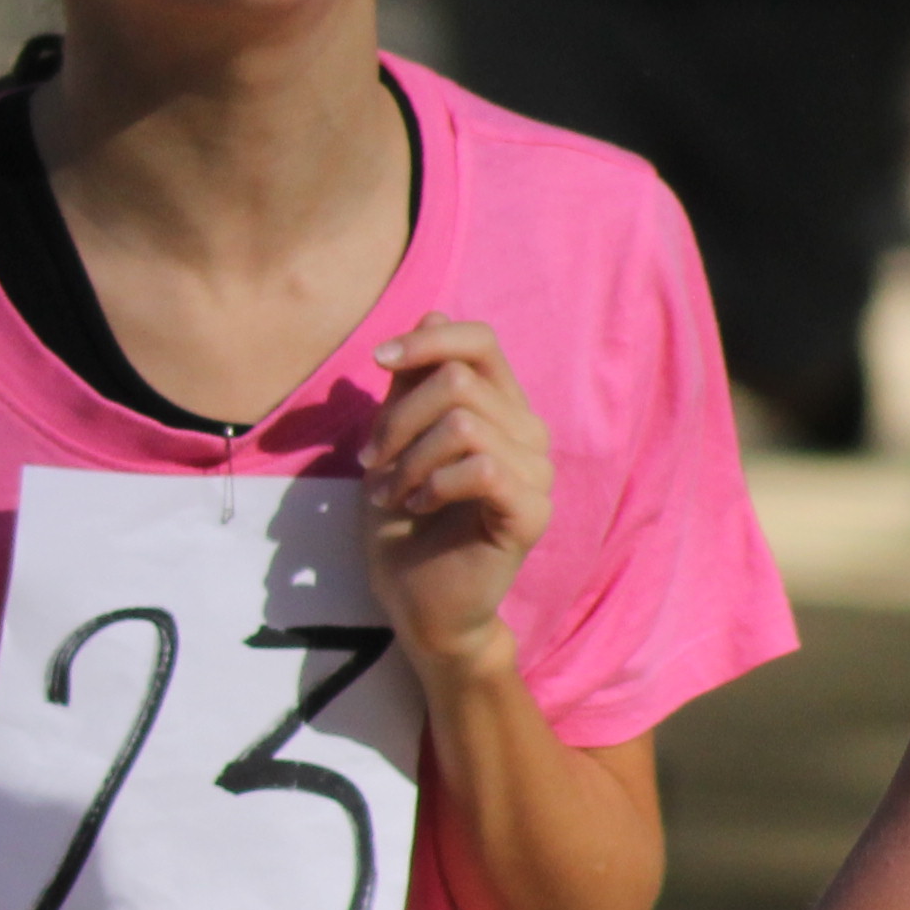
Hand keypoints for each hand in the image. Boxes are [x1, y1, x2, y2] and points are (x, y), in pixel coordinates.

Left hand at [362, 313, 550, 674]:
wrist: (415, 598)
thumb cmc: (405, 519)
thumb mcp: (394, 438)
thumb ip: (412, 383)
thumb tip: (435, 311)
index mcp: (499, 407)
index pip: (481, 341)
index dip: (426, 340)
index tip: (376, 360)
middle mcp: (528, 432)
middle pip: (458, 381)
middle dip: (396, 419)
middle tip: (372, 462)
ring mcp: (537, 474)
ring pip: (464, 424)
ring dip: (408, 458)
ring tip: (391, 491)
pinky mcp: (531, 513)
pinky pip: (482, 469)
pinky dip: (433, 483)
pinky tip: (416, 506)